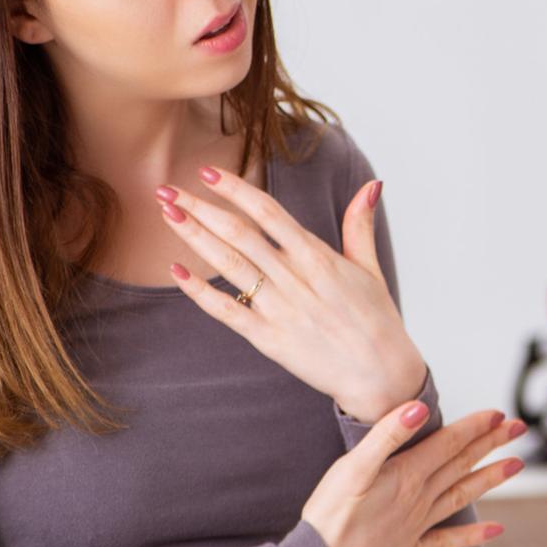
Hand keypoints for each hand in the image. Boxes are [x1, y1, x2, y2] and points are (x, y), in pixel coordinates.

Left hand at [156, 168, 424, 422]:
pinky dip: (199, 291)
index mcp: (318, 257)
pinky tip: (176, 270)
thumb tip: (373, 184)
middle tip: (166, 188)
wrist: (380, 374)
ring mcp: (279, 309)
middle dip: (199, 207)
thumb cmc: (377, 320)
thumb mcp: (370, 268)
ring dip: (194, 237)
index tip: (207, 171)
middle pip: (238, 234)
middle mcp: (295, 279)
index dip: (235, 189)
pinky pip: (227, 311)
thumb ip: (360, 224)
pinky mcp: (268, 338)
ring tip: (167, 213)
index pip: (268, 212)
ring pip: (228, 265)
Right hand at [304, 401, 525, 546]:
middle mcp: (418, 499)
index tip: (500, 413)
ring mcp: (417, 526)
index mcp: (406, 476)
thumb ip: (386, 437)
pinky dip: (473, 536)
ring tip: (517, 465)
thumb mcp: (350, 469)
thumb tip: (419, 410)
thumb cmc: (328, 517)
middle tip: (520, 428)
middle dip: (492, 443)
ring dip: (491, 479)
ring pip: (462, 496)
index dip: (475, 426)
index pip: (449, 443)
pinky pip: (447, 540)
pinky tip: (496, 531)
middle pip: (462, 464)